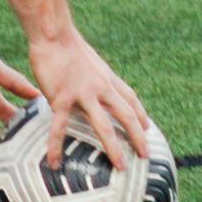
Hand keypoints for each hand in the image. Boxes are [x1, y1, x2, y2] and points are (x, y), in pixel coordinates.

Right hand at [29, 31, 149, 170]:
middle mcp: (101, 87)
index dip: (140, 114)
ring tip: (120, 166)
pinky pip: (60, 127)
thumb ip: (95, 77)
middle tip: (145, 155)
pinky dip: (56, 146)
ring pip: (104, 125)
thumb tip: (95, 89)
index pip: (130, 98)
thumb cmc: (68, 47)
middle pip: (125, 114)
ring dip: (114, 147)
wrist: (54, 35)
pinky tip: (55, 163)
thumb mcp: (91, 62)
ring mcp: (83, 93)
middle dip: (137, 136)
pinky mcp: (62, 98)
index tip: (147, 128)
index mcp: (107, 78)